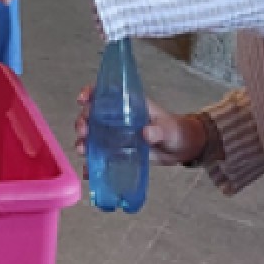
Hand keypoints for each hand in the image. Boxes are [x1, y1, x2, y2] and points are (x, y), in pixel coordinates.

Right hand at [73, 85, 206, 170]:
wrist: (182, 149)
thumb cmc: (175, 131)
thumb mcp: (168, 129)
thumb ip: (158, 130)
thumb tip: (146, 133)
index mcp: (128, 104)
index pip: (104, 93)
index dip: (91, 93)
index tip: (82, 100)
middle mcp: (117, 118)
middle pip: (93, 115)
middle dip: (83, 121)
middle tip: (84, 131)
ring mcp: (116, 135)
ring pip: (93, 135)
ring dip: (83, 141)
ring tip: (82, 149)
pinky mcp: (117, 151)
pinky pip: (101, 155)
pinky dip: (92, 162)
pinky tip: (88, 170)